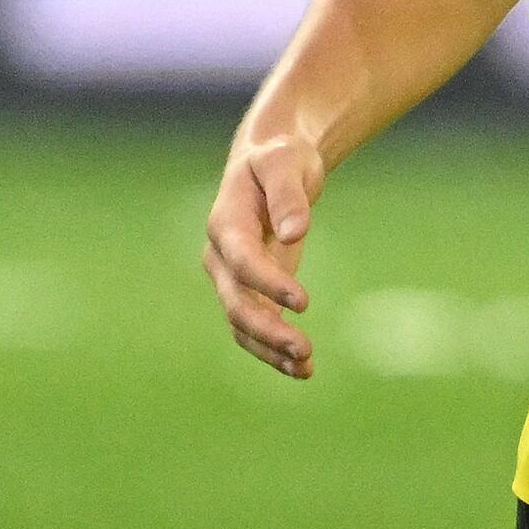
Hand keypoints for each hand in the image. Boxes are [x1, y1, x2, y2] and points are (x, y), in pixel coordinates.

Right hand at [205, 125, 322, 376]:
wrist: (271, 162)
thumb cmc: (279, 158)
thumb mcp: (284, 161)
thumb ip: (288, 195)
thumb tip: (297, 233)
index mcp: (226, 222)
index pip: (242, 260)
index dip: (268, 283)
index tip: (304, 302)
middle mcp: (222, 256)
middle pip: (237, 302)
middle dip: (268, 330)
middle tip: (306, 349)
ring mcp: (233, 277)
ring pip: (242, 324)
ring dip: (271, 350)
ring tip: (307, 368)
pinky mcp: (251, 290)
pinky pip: (255, 328)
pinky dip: (274, 351)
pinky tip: (304, 370)